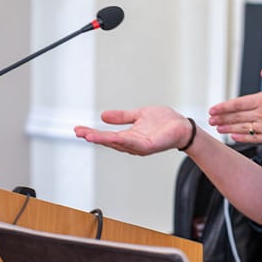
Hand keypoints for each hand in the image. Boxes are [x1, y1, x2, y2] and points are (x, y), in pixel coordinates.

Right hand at [74, 106, 191, 155]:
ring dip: (103, 140)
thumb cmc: (165, 122)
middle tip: (78, 132)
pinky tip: (111, 137)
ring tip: (88, 135)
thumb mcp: (139, 115)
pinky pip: (133, 143)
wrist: (183, 127)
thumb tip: (103, 116)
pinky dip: (121, 141)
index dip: (92, 133)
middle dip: (93, 137)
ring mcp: (140, 146)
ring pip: (118, 143)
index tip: (78, 129)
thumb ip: (122, 117)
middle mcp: (132, 144)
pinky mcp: (149, 145)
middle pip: (109, 141)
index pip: (107, 136)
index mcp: (129, 136)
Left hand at [208, 69, 261, 149]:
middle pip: (237, 117)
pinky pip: (253, 138)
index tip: (213, 109)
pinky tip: (233, 137)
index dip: (224, 107)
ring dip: (228, 128)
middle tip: (210, 119)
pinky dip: (241, 138)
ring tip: (218, 128)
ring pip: (242, 128)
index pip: (239, 103)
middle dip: (222, 118)